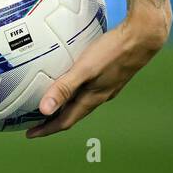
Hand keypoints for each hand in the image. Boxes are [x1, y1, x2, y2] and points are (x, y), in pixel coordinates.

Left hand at [25, 13, 168, 138]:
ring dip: (63, 105)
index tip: (30, 134)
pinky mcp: (108, 74)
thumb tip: (44, 109)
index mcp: (92, 98)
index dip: (47, 129)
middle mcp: (99, 95)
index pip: (66, 121)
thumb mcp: (85, 69)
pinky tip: (68, 80)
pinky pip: (86, 88)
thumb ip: (64, 87)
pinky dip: (72, 90)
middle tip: (33, 121)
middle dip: (52, 119)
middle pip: (72, 114)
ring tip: (47, 102)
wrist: (142, 38)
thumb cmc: (113, 52)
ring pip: (80, 101)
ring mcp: (105, 85)